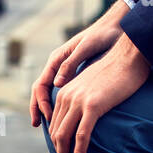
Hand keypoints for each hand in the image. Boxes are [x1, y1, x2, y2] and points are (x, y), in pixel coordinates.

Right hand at [29, 0, 128, 127]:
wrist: (115, 28)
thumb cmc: (101, 36)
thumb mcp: (86, 48)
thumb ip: (71, 64)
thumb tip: (56, 85)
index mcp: (57, 58)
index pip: (41, 84)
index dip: (41, 102)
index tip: (48, 117)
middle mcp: (58, 65)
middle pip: (40, 89)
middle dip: (38, 107)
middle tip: (37, 125)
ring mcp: (65, 69)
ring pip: (49, 91)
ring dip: (46, 107)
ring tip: (49, 124)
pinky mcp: (75, 73)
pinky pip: (62, 91)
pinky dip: (59, 103)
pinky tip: (65, 114)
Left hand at [48, 33, 150, 152]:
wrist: (128, 56)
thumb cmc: (116, 71)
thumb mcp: (92, 83)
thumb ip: (83, 96)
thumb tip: (85, 112)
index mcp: (65, 91)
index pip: (54, 123)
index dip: (57, 142)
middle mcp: (67, 96)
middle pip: (56, 132)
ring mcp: (79, 101)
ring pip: (64, 136)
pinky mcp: (93, 106)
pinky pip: (81, 136)